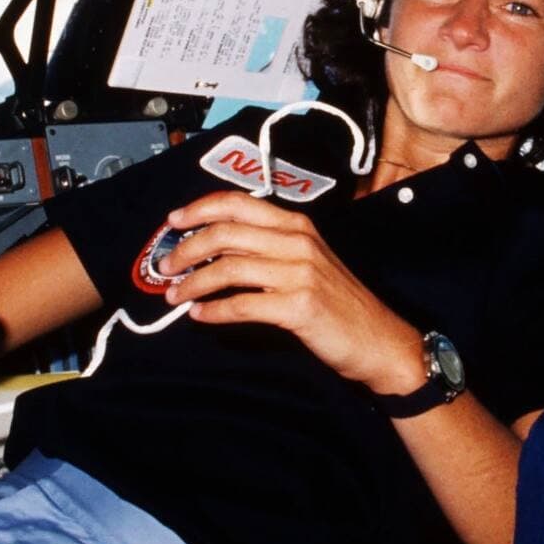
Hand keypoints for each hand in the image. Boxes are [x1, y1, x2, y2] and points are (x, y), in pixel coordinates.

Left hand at [160, 192, 426, 395]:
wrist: (378, 340)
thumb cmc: (339, 304)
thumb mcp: (308, 262)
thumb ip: (271, 247)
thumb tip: (216, 247)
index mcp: (298, 226)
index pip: (238, 204)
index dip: (199, 209)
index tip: (173, 222)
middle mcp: (298, 242)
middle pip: (225, 233)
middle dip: (186, 249)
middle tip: (165, 267)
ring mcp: (299, 273)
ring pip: (228, 267)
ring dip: (193, 282)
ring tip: (175, 296)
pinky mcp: (298, 307)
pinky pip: (242, 305)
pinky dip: (214, 311)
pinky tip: (201, 315)